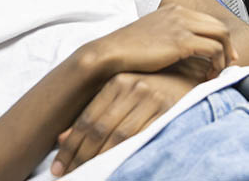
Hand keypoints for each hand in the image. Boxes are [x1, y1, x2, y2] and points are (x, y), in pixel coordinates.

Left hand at [51, 71, 196, 175]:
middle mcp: (133, 87)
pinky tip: (113, 166)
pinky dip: (124, 154)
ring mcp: (152, 98)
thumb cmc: (152, 87)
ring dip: (99, 158)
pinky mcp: (167, 110)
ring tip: (86, 174)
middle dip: (80, 156)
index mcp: (117, 81)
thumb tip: (62, 138)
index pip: (86, 119)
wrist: (191, 78)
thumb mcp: (122, 94)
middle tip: (66, 175)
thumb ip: (95, 112)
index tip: (58, 167)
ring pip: (118, 136)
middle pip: (99, 129)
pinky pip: (141, 138)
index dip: (70, 146)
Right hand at [82, 4, 238, 78]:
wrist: (111, 53)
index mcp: (175, 10)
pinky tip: (209, 75)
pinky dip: (217, 63)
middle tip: (229, 63)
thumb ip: (170, 34)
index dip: (220, 38)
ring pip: (221, 36)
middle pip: (219, 26)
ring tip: (217, 72)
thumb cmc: (127, 49)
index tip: (223, 53)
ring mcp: (182, 25)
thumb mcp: (153, 34)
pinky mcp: (182, 41)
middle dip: (228, 46)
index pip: (208, 20)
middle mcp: (181, 14)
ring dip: (224, 56)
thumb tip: (183, 48)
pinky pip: (213, 49)